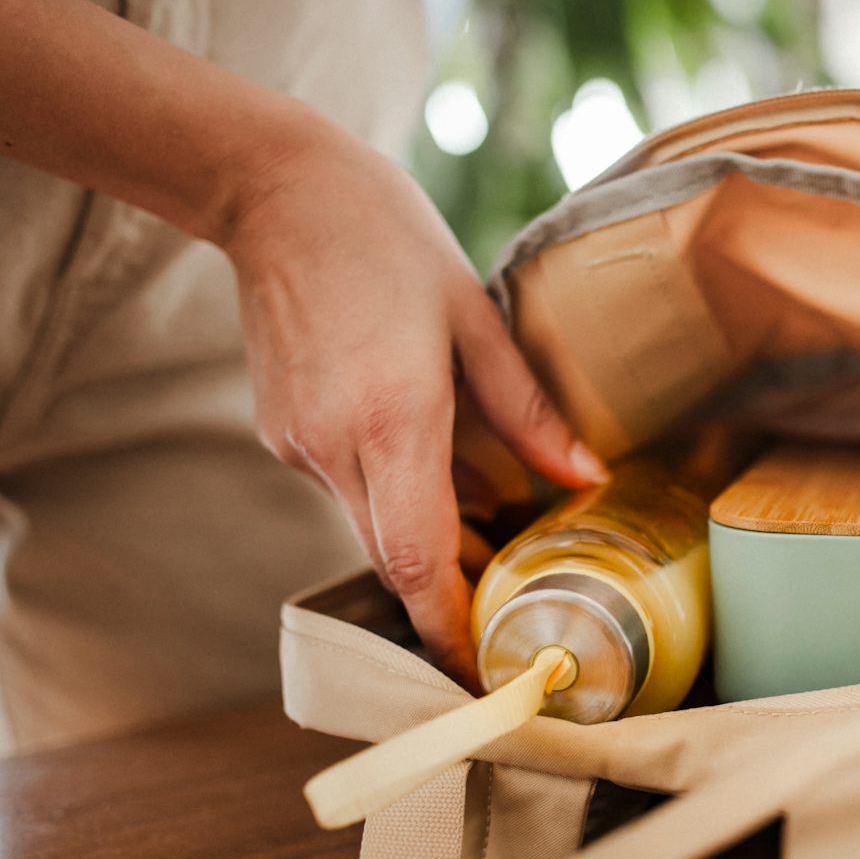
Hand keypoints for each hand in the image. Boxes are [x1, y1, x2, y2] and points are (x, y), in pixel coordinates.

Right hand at [220, 118, 605, 684]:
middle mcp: (336, 444)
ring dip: (428, 537)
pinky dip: (393, 493)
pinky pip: (347, 488)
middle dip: (452, 591)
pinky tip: (431, 454)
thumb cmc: (387, 239)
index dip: (451, 625)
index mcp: (393, 417)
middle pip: (397, 558)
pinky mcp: (280, 433)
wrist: (275, 191)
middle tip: (513, 600)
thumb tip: (584, 478)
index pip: (419, 558)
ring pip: (372, 526)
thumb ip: (529, 412)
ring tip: (491, 518)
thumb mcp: (476, 317)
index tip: (486, 667)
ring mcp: (298, 443)